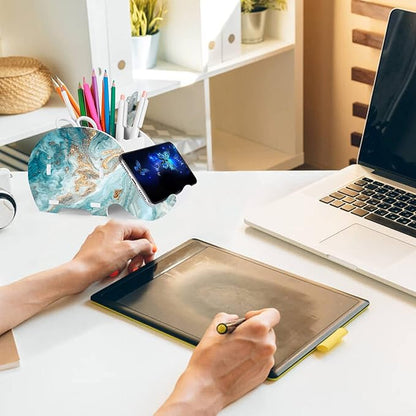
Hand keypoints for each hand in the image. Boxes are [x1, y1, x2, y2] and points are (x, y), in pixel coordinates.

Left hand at [70, 219, 155, 291]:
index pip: (142, 229)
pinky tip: (117, 269)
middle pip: (134, 238)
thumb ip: (143, 245)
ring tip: (129, 268)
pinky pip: (115, 252)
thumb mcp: (128, 250)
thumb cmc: (98, 260)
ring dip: (130, 259)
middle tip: (141, 263)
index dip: (149, 243)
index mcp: (117, 224)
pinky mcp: (98, 248)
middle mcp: (109, 228)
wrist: (79, 272)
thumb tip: (149, 246)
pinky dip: (120, 261)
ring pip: (125, 246)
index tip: (150, 253)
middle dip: (139, 253)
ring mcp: (102, 238)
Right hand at [156, 308, 279, 414]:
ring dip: (254, 344)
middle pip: (268, 330)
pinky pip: (263, 358)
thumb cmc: (209, 361)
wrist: (206, 388)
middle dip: (254, 330)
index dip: (260, 313)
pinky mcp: (264, 374)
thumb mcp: (214, 329)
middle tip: (238, 336)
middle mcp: (266, 345)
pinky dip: (254, 357)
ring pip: (265, 345)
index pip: (272, 314)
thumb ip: (227, 318)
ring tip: (236, 350)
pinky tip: (238, 360)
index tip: (249, 318)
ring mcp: (266, 361)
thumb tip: (233, 319)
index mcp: (256, 330)